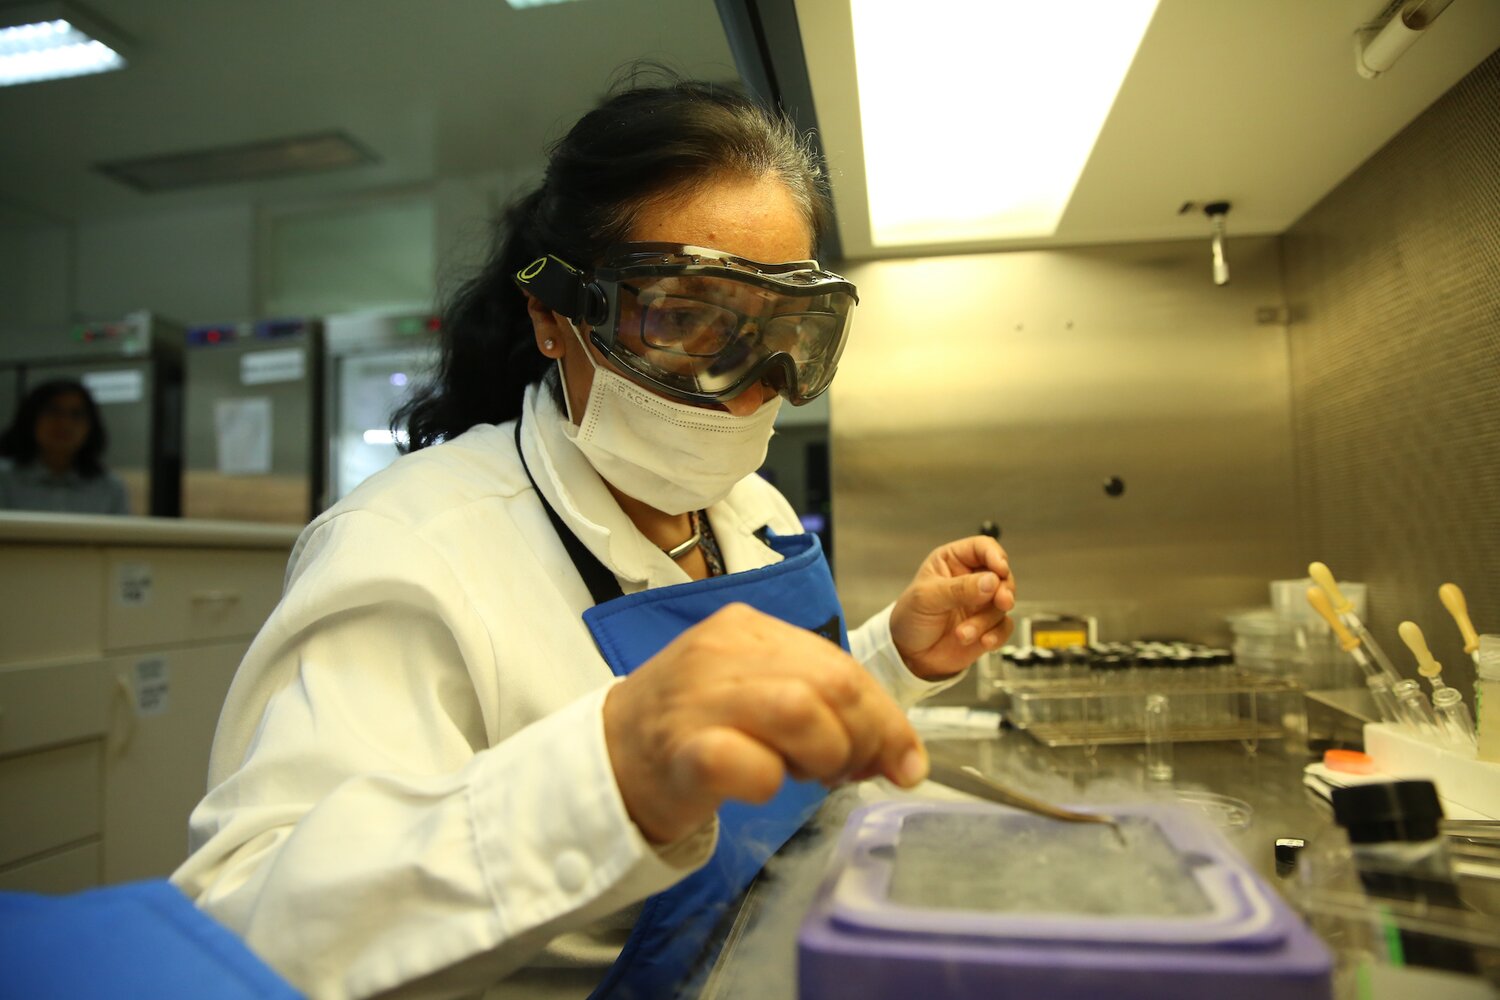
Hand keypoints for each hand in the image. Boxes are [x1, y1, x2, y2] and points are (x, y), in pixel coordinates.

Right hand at [602, 603, 927, 843]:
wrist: (606, 758)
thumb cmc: (690, 728)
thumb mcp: (754, 693)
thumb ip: (820, 706)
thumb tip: (897, 751)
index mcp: (746, 628)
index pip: (841, 664)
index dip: (885, 717)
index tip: (903, 759)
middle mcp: (721, 650)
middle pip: (832, 683)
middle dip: (865, 738)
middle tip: (852, 773)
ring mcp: (697, 697)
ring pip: (801, 710)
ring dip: (825, 755)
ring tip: (808, 777)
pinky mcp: (680, 750)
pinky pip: (750, 763)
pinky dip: (771, 782)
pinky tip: (760, 786)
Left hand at [890, 536, 1016, 679]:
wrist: (908, 656)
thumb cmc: (909, 618)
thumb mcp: (927, 598)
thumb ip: (959, 588)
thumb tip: (991, 581)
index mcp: (953, 561)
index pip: (982, 548)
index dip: (995, 555)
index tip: (1000, 570)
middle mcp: (971, 580)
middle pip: (1001, 575)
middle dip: (1003, 590)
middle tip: (1001, 601)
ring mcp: (980, 604)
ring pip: (1002, 604)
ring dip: (985, 621)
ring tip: (963, 633)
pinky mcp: (987, 626)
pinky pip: (1004, 627)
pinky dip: (997, 635)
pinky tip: (984, 641)